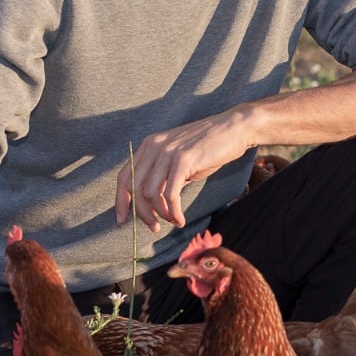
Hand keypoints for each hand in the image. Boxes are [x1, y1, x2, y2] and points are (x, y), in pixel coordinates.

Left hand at [115, 110, 251, 230]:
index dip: (120, 200)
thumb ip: (163, 175)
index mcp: (150, 145)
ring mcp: (168, 152)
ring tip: (172, 220)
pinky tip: (180, 218)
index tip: (121, 219)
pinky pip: (171, 194)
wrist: (234, 128)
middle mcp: (154, 147)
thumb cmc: (210, 146)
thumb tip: (153, 203)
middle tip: (154, 227)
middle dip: (142, 212)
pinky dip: (173, 211)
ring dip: (160, 213)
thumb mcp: (179, 158)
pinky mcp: (183, 160)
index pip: (124, 176)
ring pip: (151, 193)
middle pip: (134, 188)